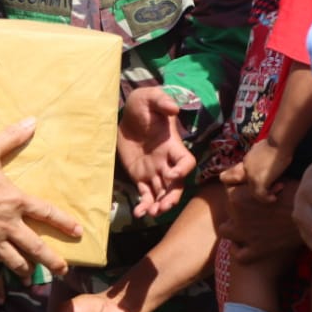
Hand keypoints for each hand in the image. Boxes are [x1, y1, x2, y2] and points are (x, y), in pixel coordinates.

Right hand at [0, 118, 80, 279]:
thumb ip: (10, 138)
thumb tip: (32, 121)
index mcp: (16, 201)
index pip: (47, 213)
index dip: (64, 223)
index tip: (78, 232)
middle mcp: (8, 225)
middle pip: (36, 247)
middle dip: (51, 260)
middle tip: (62, 270)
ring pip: (14, 261)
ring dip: (24, 270)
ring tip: (30, 277)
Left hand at [117, 85, 193, 217]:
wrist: (126, 116)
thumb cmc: (142, 105)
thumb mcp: (149, 98)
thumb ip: (161, 101)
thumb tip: (173, 108)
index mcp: (172, 146)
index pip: (186, 162)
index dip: (183, 171)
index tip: (171, 175)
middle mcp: (166, 162)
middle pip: (176, 185)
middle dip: (172, 197)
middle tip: (163, 206)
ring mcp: (154, 171)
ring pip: (162, 193)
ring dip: (159, 205)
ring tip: (152, 213)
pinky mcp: (140, 177)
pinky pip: (145, 194)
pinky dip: (144, 205)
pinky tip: (139, 214)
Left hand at [217, 171, 303, 266]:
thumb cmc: (296, 191)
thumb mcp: (272, 178)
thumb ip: (254, 179)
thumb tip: (246, 174)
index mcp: (237, 195)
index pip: (227, 189)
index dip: (240, 189)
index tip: (251, 191)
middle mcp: (237, 215)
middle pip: (228, 210)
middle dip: (238, 209)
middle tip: (255, 208)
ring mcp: (245, 234)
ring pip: (225, 231)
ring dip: (234, 228)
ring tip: (247, 226)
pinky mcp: (257, 250)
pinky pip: (239, 255)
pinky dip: (239, 251)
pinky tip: (247, 246)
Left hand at [231, 136, 291, 204]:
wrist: (279, 142)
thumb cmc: (277, 143)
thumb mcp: (265, 147)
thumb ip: (261, 152)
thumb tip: (265, 152)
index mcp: (248, 161)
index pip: (248, 175)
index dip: (258, 179)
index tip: (271, 180)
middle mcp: (246, 169)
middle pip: (250, 185)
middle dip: (263, 189)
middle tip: (276, 188)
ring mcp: (251, 176)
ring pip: (254, 192)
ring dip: (266, 195)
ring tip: (276, 193)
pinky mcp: (258, 181)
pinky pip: (260, 195)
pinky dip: (267, 199)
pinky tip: (274, 198)